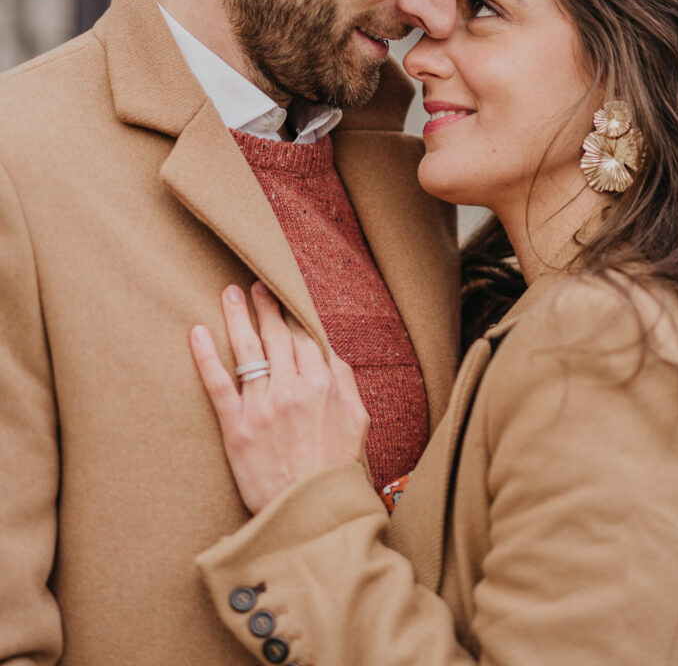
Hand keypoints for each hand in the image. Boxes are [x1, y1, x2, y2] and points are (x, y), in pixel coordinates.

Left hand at [190, 281, 369, 514]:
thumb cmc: (337, 468)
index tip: (285, 298)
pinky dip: (205, 356)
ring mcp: (262, 407)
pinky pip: (217, 384)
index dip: (293, 315)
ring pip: (247, 351)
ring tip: (229, 294)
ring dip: (237, 317)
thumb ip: (345, 381)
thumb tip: (330, 353)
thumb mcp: (358, 420)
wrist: (311, 514)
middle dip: (266, 306)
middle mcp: (292, 388)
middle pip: (276, 336)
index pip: (305, 337)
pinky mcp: (236, 428)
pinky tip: (196, 333)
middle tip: (256, 286)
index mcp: (324, 384)